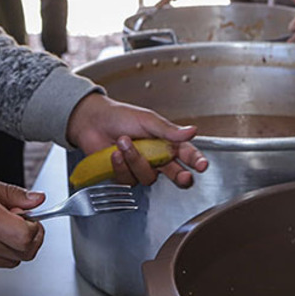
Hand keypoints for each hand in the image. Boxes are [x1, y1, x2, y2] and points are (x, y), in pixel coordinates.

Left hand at [66, 94, 208, 187]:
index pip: (187, 154)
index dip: (197, 161)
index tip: (203, 165)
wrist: (91, 121)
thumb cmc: (119, 116)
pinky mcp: (125, 175)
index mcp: (167, 142)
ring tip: (123, 142)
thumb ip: (169, 130)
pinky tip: (114, 154)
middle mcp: (157, 157)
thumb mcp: (147, 119)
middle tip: (184, 176)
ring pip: (148, 177)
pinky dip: (120, 165)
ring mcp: (141, 167)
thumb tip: (192, 131)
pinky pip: (129, 179)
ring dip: (136, 160)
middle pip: (175, 174)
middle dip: (181, 177)